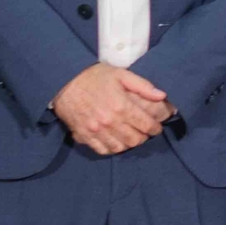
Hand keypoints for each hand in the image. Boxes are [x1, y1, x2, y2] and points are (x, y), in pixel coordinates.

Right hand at [51, 62, 167, 155]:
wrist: (63, 81)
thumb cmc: (94, 76)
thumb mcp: (120, 74)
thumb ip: (143, 86)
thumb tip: (162, 96)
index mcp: (121, 106)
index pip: (146, 125)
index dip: (155, 128)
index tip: (156, 127)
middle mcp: (109, 121)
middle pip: (135, 140)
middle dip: (144, 137)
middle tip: (144, 131)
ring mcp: (95, 131)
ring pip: (120, 147)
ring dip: (129, 144)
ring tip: (131, 136)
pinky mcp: (83, 136)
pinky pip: (103, 150)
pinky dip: (112, 148)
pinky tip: (116, 141)